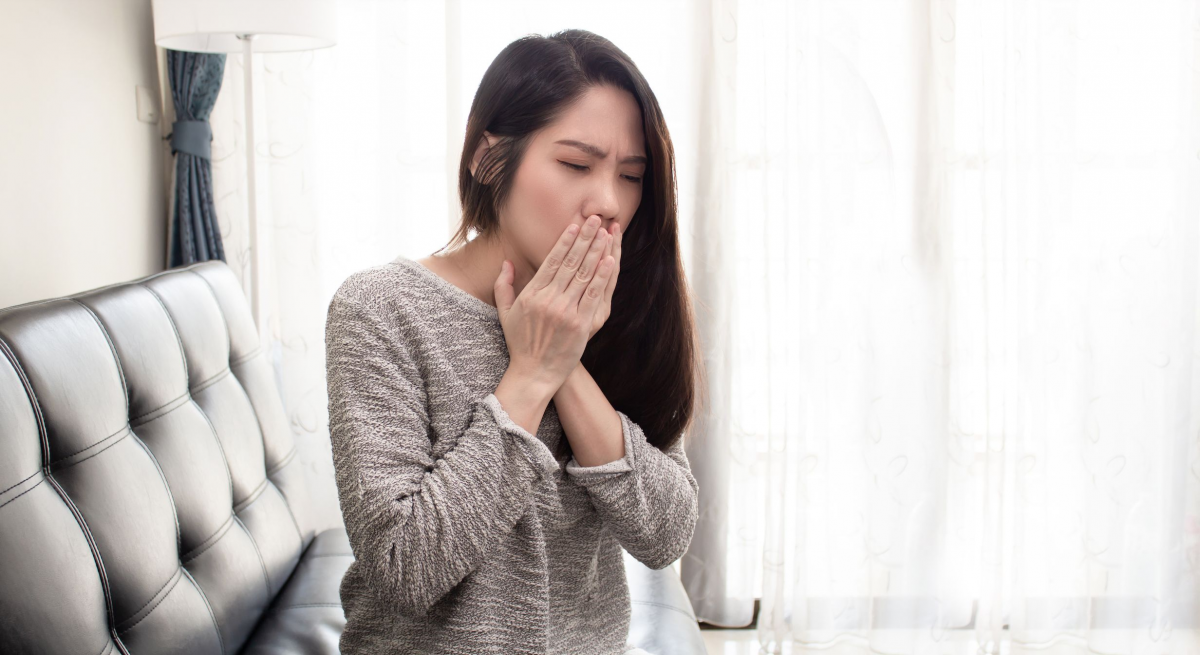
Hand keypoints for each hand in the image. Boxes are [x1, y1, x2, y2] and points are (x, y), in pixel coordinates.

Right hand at [494, 215, 614, 392]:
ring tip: (606, 233)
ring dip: (597, 251)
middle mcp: (549, 299)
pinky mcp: (580, 324)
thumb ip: (504, 285)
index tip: (576, 225)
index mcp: (532, 293)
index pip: (552, 260)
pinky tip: (610, 261)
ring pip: (584, 274)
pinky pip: (593, 295)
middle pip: (571, 262)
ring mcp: (565, 311)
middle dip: (585, 238)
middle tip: (596, 219)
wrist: (533, 373)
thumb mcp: (505, 312)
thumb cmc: (520, 343)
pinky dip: (602, 276)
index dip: (566, 240)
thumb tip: (506, 262)